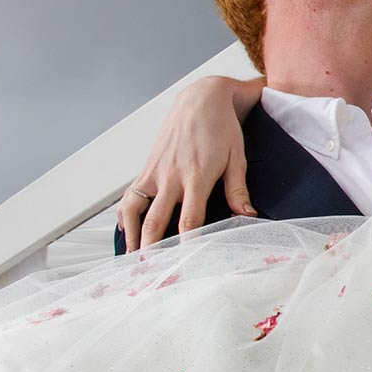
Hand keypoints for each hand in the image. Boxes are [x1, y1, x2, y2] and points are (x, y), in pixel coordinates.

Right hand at [119, 77, 254, 250]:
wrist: (201, 98)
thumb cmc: (222, 128)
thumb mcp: (237, 157)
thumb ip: (238, 190)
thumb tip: (247, 216)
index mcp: (197, 176)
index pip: (189, 220)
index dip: (186, 244)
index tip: (185, 264)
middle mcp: (172, 176)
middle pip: (156, 221)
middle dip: (152, 249)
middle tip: (149, 273)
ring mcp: (155, 171)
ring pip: (135, 209)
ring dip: (132, 236)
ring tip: (133, 259)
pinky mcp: (147, 167)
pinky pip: (130, 195)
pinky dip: (125, 215)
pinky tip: (126, 232)